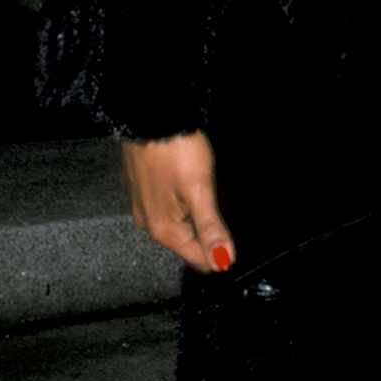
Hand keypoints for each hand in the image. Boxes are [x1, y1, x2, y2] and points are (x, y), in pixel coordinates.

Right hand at [121, 131, 233, 274]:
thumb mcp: (200, 190)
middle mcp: (149, 224)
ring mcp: (144, 207)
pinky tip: (190, 187)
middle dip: (207, 233)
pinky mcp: (143, 190)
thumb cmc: (175, 151)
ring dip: (195, 216)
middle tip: (220, 206)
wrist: (149, 118)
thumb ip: (211, 228)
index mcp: (163, 230)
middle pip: (188, 243)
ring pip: (178, 225)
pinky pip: (168, 208)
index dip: (220, 253)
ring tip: (206, 193)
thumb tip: (223, 261)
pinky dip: (182, 203)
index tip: (236, 240)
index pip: (198, 259)